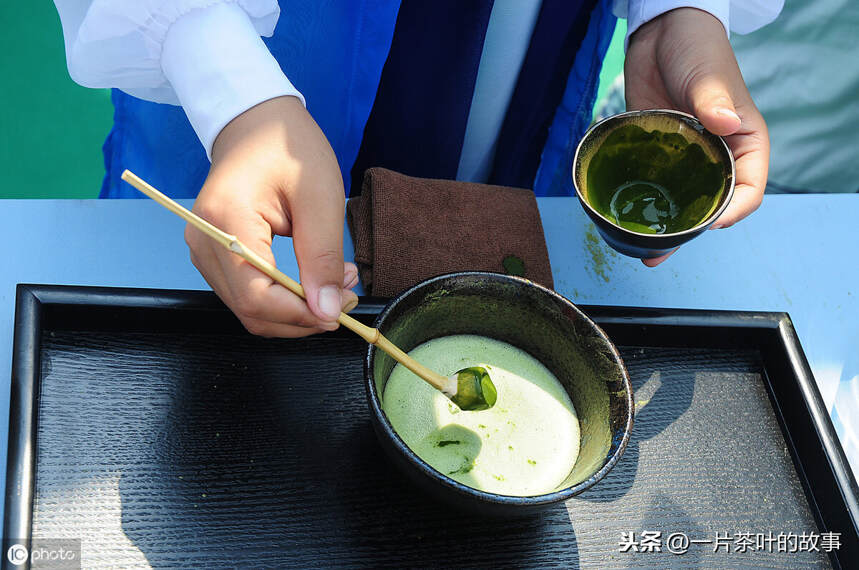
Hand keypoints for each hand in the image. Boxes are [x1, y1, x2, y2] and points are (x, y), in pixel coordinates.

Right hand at [187, 96, 358, 336]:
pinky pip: (247, 293)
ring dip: (294, 310)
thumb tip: (326, 311)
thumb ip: (322, 258)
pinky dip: (281, 298)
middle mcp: (204, 240)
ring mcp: (204, 249)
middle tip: (344, 298)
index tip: (339, 311)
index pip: (256, 296)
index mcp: (227, 220)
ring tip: (334, 285)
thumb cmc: (288, 148)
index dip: (300, 315)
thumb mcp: (320, 198)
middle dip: (302, 316)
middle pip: (250, 310)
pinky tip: (311, 280)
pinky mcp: (213, 254)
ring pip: (249, 308)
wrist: (256, 124)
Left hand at [625, 7, 769, 265]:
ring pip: (681, 201)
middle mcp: (717, 156)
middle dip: (691, 232)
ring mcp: (686, 158)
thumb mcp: (707, 75)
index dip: (732, 211)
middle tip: (662, 251)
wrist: (660, 33)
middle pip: (712, 205)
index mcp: (743, 143)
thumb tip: (723, 122)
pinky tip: (625, 223)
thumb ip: (713, 100)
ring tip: (643, 253)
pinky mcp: (658, 154)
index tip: (710, 223)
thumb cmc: (697, 49)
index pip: (748, 189)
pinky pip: (655, 186)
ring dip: (665, 228)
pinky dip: (645, 204)